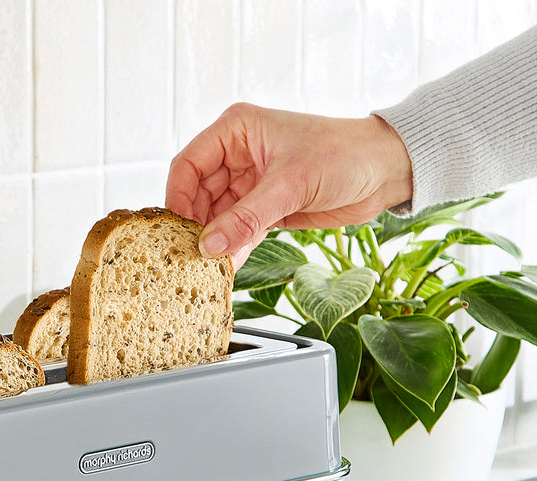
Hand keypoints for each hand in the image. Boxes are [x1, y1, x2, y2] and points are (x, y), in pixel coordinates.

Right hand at [166, 104, 412, 267]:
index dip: (179, 197)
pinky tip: (228, 266)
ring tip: (209, 266)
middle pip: (198, 195)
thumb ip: (247, 218)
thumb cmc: (346, 153)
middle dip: (196, 226)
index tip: (177, 229)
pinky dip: (232, 249)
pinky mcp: (264, 208)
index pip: (189, 164)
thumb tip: (210, 246)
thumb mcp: (291, 184)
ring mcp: (250, 183)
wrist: (386, 171)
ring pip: (216, 217)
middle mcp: (238, 155)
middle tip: (192, 255)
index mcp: (238, 131)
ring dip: (214, 242)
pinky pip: (237, 231)